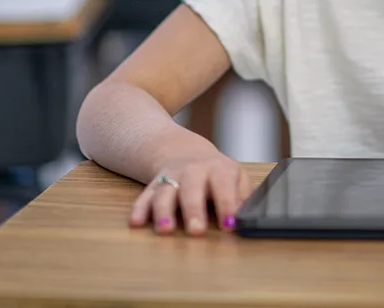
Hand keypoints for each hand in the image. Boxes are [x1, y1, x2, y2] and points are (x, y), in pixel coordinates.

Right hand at [129, 152, 252, 234]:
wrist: (185, 152)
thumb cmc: (217, 173)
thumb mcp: (235, 177)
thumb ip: (243, 196)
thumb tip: (247, 217)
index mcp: (217, 169)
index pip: (223, 186)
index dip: (227, 205)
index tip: (229, 225)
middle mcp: (192, 171)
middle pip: (192, 189)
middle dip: (193, 210)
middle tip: (196, 230)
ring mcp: (171, 177)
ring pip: (165, 193)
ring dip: (163, 211)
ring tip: (164, 230)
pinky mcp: (153, 186)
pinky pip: (144, 197)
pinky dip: (139, 209)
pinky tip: (136, 223)